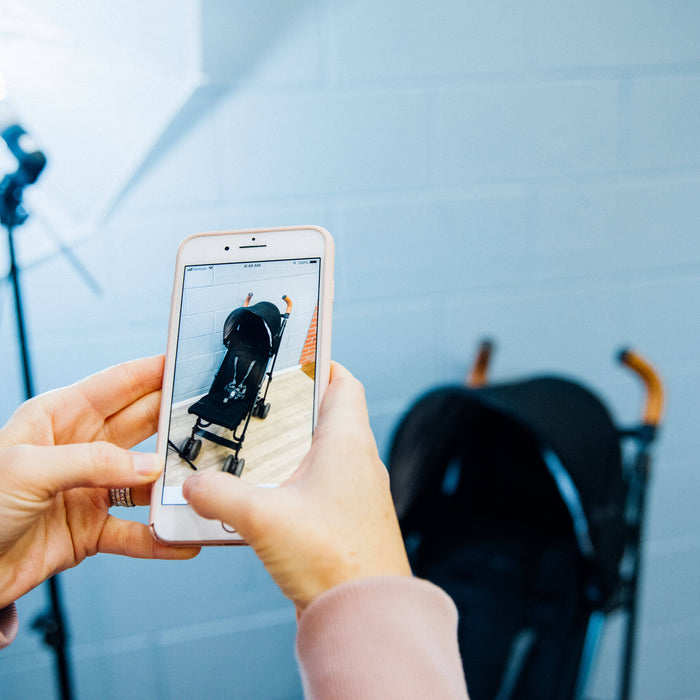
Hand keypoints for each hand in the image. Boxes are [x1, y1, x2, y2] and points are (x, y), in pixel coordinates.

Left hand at [0, 356, 198, 608]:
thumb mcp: (28, 468)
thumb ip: (93, 463)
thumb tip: (150, 466)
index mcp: (59, 417)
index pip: (118, 384)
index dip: (154, 371)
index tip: (188, 364)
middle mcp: (79, 448)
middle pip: (141, 426)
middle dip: (174, 421)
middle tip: (210, 419)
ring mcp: (88, 488)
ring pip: (144, 478)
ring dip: (171, 482)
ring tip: (199, 481)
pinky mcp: (90, 530)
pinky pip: (134, 531)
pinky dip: (158, 536)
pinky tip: (179, 537)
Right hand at [183, 362, 410, 612]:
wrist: (366, 614)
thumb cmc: (332, 558)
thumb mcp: (262, 518)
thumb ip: (218, 495)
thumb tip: (190, 485)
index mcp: (348, 443)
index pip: (343, 384)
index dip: (321, 365)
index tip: (292, 360)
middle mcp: (359, 461)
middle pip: (330, 416)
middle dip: (295, 409)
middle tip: (259, 407)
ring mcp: (358, 492)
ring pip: (325, 453)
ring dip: (294, 448)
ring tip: (255, 451)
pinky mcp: (350, 519)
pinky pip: (323, 485)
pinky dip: (298, 481)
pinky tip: (268, 498)